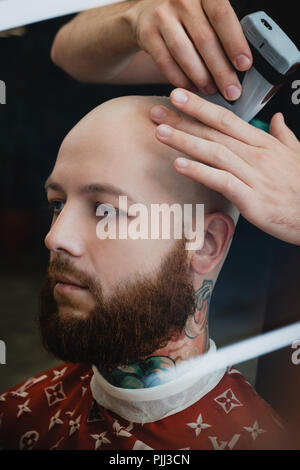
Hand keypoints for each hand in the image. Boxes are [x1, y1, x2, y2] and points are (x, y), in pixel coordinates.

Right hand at [125, 0, 251, 98]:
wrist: (146, 11)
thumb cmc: (185, 15)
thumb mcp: (205, 9)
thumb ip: (222, 28)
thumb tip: (242, 61)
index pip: (222, 15)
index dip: (235, 42)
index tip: (244, 65)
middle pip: (205, 40)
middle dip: (221, 70)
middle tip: (232, 90)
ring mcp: (162, 16)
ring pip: (184, 53)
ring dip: (201, 77)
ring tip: (212, 90)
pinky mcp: (147, 34)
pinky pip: (166, 63)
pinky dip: (180, 79)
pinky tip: (192, 88)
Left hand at [150, 89, 299, 245]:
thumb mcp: (296, 154)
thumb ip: (283, 135)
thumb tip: (276, 119)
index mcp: (263, 143)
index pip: (227, 118)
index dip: (200, 106)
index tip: (178, 96)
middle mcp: (256, 155)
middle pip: (215, 132)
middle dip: (183, 119)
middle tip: (157, 110)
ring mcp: (254, 176)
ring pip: (215, 152)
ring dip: (186, 141)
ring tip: (161, 133)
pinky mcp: (252, 198)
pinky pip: (222, 181)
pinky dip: (200, 172)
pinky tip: (180, 166)